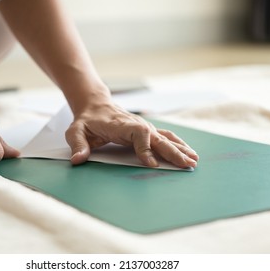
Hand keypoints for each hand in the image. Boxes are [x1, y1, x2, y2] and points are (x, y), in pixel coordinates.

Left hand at [65, 103, 198, 168]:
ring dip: (180, 148)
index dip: (146, 148)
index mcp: (121, 125)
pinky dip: (178, 144)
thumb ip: (78, 144)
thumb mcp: (75, 131)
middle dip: (173, 152)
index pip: (139, 134)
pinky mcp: (147, 130)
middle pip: (158, 137)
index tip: (151, 164)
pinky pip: (165, 137)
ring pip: (165, 137)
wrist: (95, 106)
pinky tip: (188, 152)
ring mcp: (144, 127)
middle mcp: (136, 125)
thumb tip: (78, 160)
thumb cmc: (86, 121)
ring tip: (194, 160)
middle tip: (186, 165)